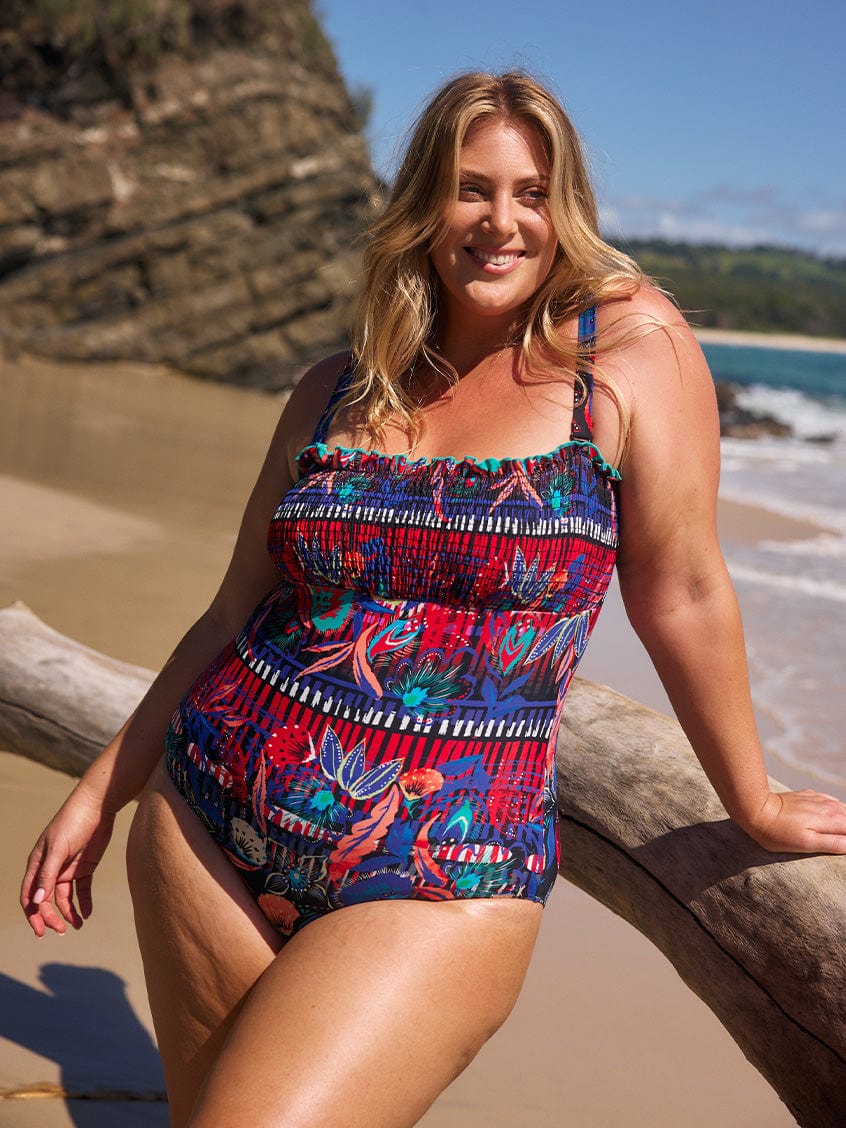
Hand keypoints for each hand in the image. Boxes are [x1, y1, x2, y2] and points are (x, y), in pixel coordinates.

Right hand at [20, 784, 116, 936]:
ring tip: (77, 925)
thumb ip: (48, 875)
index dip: (33, 914)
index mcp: (38, 864)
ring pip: (64, 898)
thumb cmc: (72, 822)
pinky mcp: (85, 867)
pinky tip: (87, 914)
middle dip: (51, 917)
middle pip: (47, 900)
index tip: (41, 931)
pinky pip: (82, 890)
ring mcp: (68, 869)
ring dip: (68, 913)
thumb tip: (37, 902)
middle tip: (62, 930)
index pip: (30, 895)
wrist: (97, 806)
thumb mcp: (58, 849)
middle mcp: (50, 869)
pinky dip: (83, 903)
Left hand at [742, 789, 845, 853]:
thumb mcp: (807, 843)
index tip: (843, 843)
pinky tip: (831, 814)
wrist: (757, 809)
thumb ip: (833, 843)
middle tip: (839, 839)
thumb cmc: (779, 832)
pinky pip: (830, 800)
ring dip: (844, 818)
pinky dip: (835, 808)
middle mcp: (829, 807)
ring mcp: (818, 799)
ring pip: (842, 808)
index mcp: (831, 820)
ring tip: (839, 831)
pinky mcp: (809, 795)